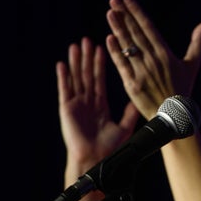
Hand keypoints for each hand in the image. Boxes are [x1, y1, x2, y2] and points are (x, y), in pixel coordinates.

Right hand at [56, 37, 140, 170]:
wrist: (96, 161)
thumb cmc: (109, 149)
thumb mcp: (124, 127)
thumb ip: (129, 112)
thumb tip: (138, 98)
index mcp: (100, 105)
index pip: (100, 79)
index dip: (100, 64)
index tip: (102, 47)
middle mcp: (87, 102)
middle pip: (87, 75)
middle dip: (87, 57)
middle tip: (87, 40)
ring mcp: (76, 105)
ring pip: (76, 78)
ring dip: (75, 62)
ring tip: (76, 45)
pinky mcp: (67, 109)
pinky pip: (65, 90)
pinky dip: (63, 77)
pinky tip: (62, 64)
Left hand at [105, 0, 200, 119]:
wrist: (174, 116)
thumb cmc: (183, 89)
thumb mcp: (192, 64)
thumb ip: (197, 42)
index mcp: (166, 54)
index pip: (148, 28)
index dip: (137, 13)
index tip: (128, 0)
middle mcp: (153, 60)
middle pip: (136, 33)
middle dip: (124, 15)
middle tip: (114, 0)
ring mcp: (141, 72)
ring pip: (127, 46)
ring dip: (117, 28)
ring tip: (110, 13)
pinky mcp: (132, 84)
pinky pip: (121, 64)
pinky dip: (115, 51)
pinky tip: (108, 38)